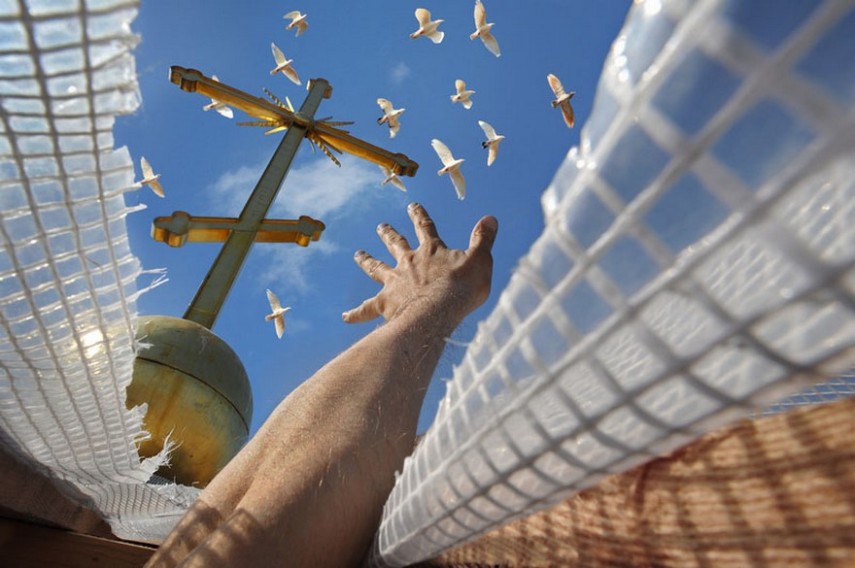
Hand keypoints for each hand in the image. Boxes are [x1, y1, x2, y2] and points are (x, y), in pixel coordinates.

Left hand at [342, 202, 497, 324]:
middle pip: (396, 244)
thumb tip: (490, 218)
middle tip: (380, 226)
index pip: (424, 226)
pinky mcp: (386, 304)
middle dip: (389, 234)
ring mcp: (394, 282)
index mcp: (431, 251)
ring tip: (358, 255)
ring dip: (367, 261)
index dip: (419, 215)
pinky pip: (367, 309)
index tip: (412, 205)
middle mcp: (408, 262)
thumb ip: (483, 240)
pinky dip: (356, 313)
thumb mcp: (480, 261)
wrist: (436, 314)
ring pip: (377, 268)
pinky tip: (345, 317)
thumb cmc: (461, 289)